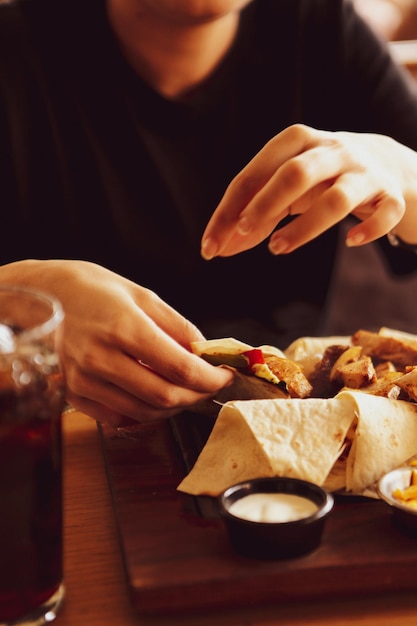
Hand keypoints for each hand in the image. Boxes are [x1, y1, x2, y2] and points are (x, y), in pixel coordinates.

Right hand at [1, 260, 233, 425]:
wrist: (53, 294)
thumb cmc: (101, 291)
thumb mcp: (146, 297)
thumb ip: (179, 329)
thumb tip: (206, 356)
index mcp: (124, 328)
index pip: (180, 368)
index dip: (211, 378)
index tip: (226, 375)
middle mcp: (101, 358)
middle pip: (164, 397)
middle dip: (197, 396)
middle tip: (209, 386)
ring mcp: (84, 379)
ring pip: (144, 413)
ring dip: (173, 407)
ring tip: (184, 389)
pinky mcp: (74, 393)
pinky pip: (118, 417)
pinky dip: (143, 413)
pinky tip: (152, 396)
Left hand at [201, 124, 416, 257]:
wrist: (389, 163)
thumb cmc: (325, 177)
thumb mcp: (288, 188)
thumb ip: (257, 214)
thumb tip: (220, 248)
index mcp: (297, 142)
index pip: (255, 174)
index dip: (228, 211)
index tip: (209, 246)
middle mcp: (332, 151)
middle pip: (294, 175)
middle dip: (262, 206)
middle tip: (240, 234)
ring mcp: (365, 172)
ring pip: (337, 198)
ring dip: (306, 227)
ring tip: (278, 248)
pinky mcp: (393, 194)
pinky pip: (385, 211)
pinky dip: (369, 228)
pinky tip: (352, 242)